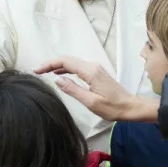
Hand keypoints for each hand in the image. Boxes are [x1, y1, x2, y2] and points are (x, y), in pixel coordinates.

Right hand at [34, 56, 158, 121]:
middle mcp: (92, 66)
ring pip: (72, 62)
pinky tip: (60, 73)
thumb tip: (57, 79)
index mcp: (90, 72)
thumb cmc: (112, 107)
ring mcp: (95, 68)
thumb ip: (73, 90)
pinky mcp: (96, 73)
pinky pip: (78, 67)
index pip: (65, 62)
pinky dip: (67, 68)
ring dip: (58, 65)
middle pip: (68, 59)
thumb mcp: (91, 102)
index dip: (49, 64)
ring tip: (44, 72)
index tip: (37, 69)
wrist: (130, 107)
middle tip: (37, 70)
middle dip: (51, 63)